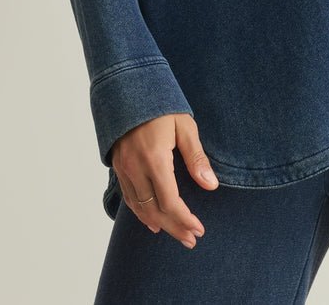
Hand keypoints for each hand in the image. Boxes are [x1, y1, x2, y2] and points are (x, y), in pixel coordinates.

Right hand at [110, 112, 218, 246]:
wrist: (128, 88)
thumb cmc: (160, 104)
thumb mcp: (184, 125)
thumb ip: (196, 157)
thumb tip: (210, 185)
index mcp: (154, 159)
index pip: (170, 202)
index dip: (185, 219)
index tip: (199, 229)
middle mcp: (135, 168)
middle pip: (155, 211)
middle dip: (174, 228)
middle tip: (191, 240)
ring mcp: (124, 168)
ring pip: (140, 208)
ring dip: (158, 224)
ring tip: (175, 234)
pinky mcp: (118, 166)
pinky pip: (129, 197)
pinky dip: (141, 213)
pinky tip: (151, 220)